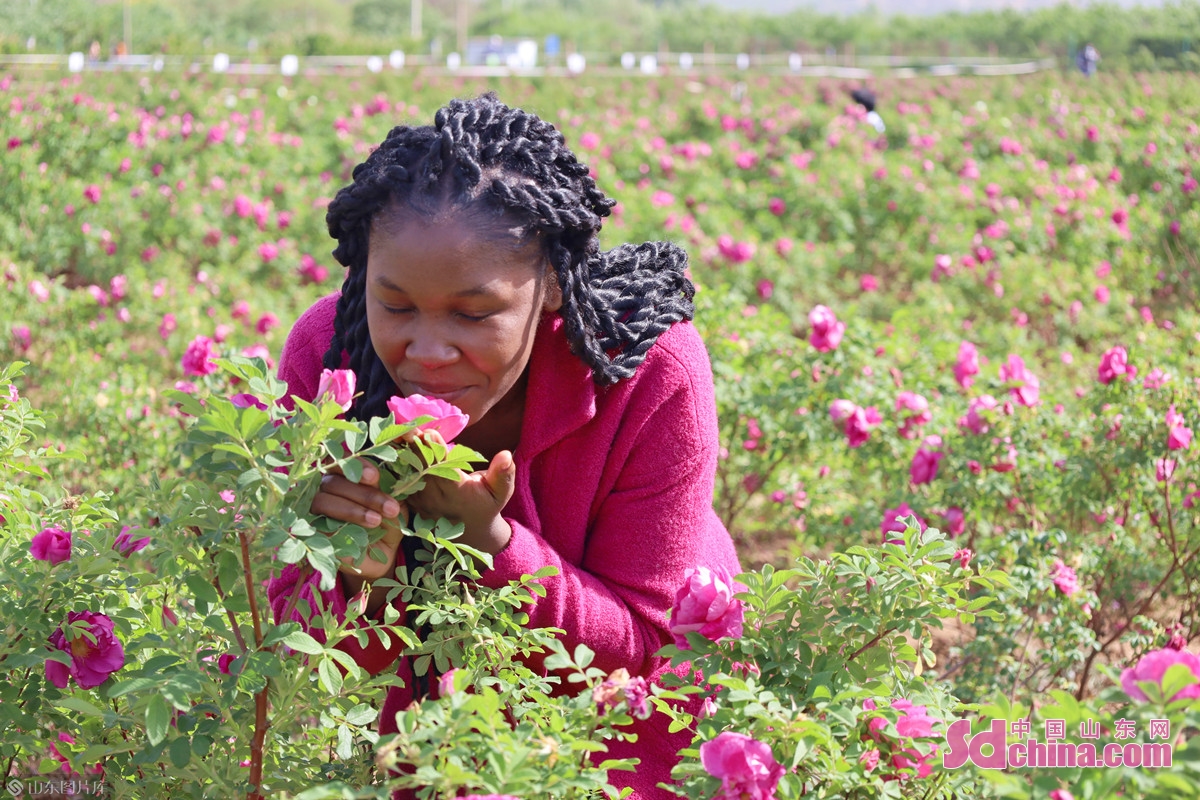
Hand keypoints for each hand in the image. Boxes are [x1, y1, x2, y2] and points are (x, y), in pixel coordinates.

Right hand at [311, 458, 406, 582]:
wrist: (381, 557)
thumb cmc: (387, 525)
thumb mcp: (393, 506)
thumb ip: (387, 491)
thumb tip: (383, 479)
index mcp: (346, 477)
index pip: (340, 461)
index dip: (354, 465)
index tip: (374, 477)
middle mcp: (326, 490)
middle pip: (333, 482)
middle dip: (364, 494)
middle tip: (390, 508)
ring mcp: (314, 511)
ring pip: (322, 500)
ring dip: (352, 509)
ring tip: (376, 520)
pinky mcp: (310, 533)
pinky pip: (315, 524)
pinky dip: (336, 526)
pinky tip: (358, 534)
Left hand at [407, 430, 515, 555]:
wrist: (472, 529)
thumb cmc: (487, 503)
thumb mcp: (501, 491)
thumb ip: (504, 474)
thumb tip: (506, 455)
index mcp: (458, 494)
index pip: (445, 471)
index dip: (436, 452)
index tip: (430, 433)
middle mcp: (436, 499)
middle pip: (423, 470)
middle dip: (416, 447)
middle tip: (410, 426)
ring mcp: (422, 502)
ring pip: (409, 474)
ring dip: (404, 454)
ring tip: (398, 433)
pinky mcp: (413, 501)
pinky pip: (402, 481)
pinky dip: (397, 464)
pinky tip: (393, 445)